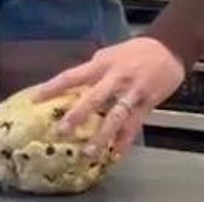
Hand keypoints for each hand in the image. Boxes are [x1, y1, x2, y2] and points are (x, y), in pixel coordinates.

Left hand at [34, 37, 184, 159]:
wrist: (168, 48)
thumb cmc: (134, 51)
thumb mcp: (107, 55)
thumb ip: (91, 72)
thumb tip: (70, 87)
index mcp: (100, 64)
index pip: (71, 76)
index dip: (52, 87)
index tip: (35, 99)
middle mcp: (115, 78)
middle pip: (92, 99)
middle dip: (76, 116)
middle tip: (60, 132)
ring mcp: (132, 92)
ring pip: (114, 117)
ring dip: (101, 136)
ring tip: (88, 152)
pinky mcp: (147, 103)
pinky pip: (134, 125)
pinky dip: (124, 141)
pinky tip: (115, 154)